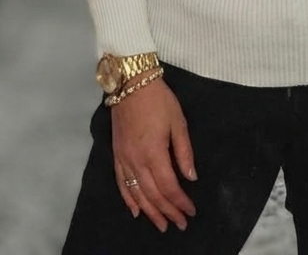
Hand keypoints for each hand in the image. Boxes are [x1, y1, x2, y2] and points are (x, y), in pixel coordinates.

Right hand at [111, 74, 196, 231]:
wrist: (131, 84)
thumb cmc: (159, 100)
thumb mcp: (178, 122)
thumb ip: (184, 152)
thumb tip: (191, 177)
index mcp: (154, 153)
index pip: (169, 186)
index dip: (180, 202)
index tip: (190, 211)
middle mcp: (136, 161)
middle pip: (153, 194)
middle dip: (168, 212)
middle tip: (180, 224)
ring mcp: (124, 159)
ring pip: (137, 194)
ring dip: (150, 212)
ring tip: (161, 225)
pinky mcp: (116, 155)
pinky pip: (121, 183)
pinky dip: (128, 200)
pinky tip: (136, 211)